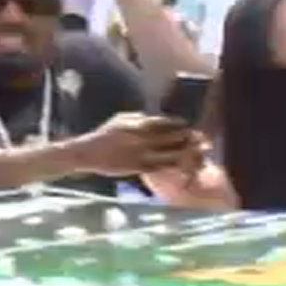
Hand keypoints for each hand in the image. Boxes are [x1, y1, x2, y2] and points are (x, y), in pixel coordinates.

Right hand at [75, 113, 195, 176]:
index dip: (177, 123)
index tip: (186, 124)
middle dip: (185, 137)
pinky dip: (172, 165)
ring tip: (193, 152)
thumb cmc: (104, 135)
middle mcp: (140, 139)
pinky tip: (180, 164)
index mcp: (135, 125)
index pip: (162, 122)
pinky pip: (160, 167)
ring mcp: (140, 154)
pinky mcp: (138, 168)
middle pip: (170, 138)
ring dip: (183, 153)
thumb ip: (138, 118)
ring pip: (169, 154)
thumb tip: (155, 118)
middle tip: (197, 138)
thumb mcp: (119, 119)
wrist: (88, 153)